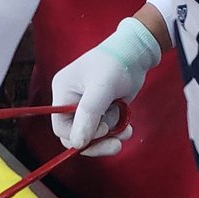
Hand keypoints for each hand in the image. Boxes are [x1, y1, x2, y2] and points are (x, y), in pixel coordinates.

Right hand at [49, 16, 161, 156]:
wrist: (137, 53)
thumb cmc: (116, 63)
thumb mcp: (101, 88)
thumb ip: (88, 115)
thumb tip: (78, 144)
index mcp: (62, 93)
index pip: (61, 128)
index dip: (79, 136)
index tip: (102, 131)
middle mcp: (70, 102)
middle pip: (76, 136)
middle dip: (97, 142)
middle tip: (116, 144)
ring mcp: (85, 109)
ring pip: (92, 137)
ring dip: (110, 137)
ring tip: (126, 130)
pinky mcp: (100, 112)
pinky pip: (103, 132)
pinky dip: (116, 132)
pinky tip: (126, 128)